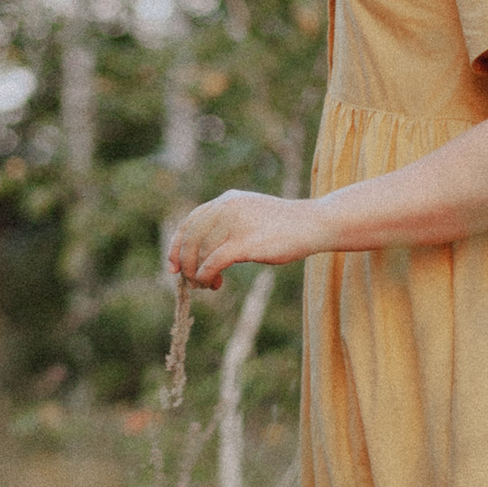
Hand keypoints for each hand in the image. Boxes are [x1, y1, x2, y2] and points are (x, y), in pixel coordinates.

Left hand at [167, 191, 309, 289]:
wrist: (313, 223)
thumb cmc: (285, 226)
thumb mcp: (251, 216)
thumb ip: (228, 225)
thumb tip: (205, 251)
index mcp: (226, 200)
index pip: (190, 222)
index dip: (177, 245)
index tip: (174, 266)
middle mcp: (226, 208)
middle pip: (191, 238)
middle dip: (185, 263)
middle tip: (191, 281)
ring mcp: (235, 224)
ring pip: (200, 252)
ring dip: (198, 274)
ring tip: (208, 285)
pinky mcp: (245, 243)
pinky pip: (213, 263)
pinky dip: (207, 275)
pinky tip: (215, 283)